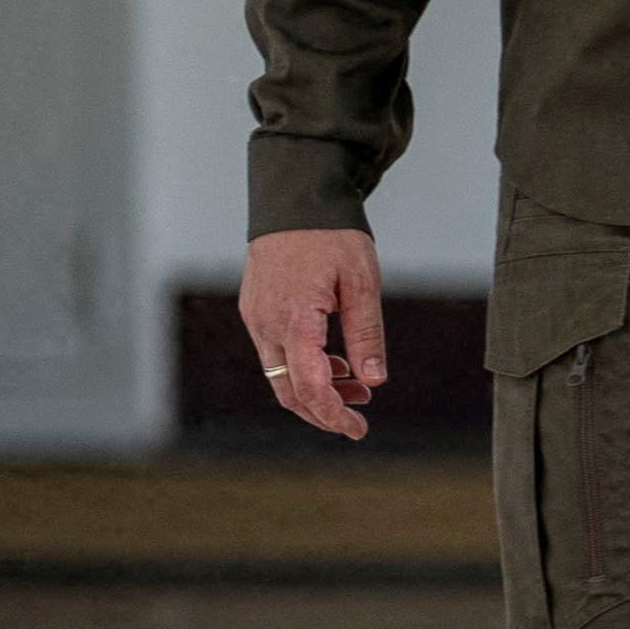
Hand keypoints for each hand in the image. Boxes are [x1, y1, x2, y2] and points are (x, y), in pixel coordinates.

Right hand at [239, 226, 388, 441]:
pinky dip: (302, 366)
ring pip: (280, 375)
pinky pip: (275, 353)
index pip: (310, 388)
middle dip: (324, 411)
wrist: (294, 199)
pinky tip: (333, 361)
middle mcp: (266, 324)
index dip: (334, 415)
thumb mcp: (362, 282)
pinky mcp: (255, 310)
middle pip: (288, 392)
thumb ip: (366, 333)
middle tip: (359, 416)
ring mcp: (255, 317)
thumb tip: (374, 380)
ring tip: (356, 386)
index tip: (358, 429)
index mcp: (294, 320)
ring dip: (315, 389)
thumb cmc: (331, 235)